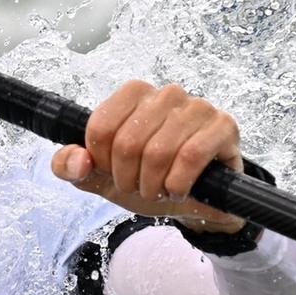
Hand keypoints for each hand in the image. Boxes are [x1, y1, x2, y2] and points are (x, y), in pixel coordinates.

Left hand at [50, 79, 249, 233]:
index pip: (100, 127)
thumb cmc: (150, 179)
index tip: (114, 172)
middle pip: (128, 143)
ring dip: (154, 184)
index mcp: (134, 94)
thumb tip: (76, 160)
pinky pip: (191, 156)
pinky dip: (178, 183)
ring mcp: (197, 107)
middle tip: (141, 186)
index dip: (102, 162)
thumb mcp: (102, 177)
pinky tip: (180, 188)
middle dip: (129, 179)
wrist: (195, 201)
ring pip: (159, 152)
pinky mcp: (223, 126)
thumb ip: (72, 167)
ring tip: (161, 188)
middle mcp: (166, 93)